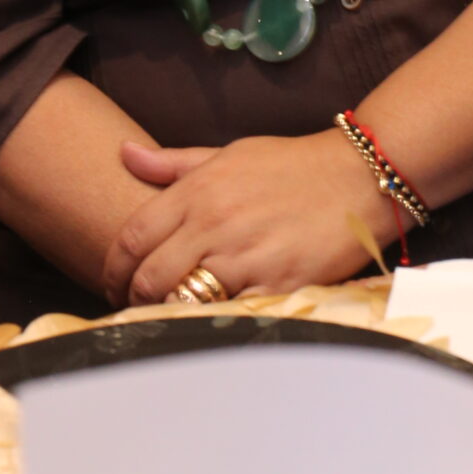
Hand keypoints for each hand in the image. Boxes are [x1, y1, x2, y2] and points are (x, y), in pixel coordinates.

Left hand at [101, 131, 395, 305]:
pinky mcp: (276, 284)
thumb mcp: (230, 153)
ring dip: (171, 312)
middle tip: (135, 306)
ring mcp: (246, 256)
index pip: (132, 236)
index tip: (114, 282)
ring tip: (171, 315)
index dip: (114, 267)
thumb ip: (174, 163)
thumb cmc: (292, 166)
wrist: (358, 177)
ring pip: (184, 299)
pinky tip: (214, 319)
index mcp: (200, 191)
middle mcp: (216, 223)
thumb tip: (125, 153)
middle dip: (134, 297)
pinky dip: (215, 320)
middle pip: (150, 275)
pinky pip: (230, 313)